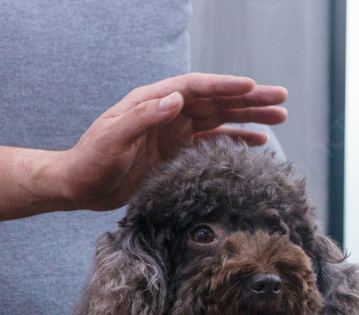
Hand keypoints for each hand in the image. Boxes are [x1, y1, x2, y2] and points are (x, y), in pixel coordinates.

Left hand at [57, 73, 288, 210]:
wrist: (77, 185)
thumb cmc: (89, 160)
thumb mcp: (112, 138)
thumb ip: (142, 118)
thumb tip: (176, 100)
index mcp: (150, 102)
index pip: (194, 87)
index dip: (224, 85)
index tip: (251, 85)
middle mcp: (165, 113)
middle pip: (214, 101)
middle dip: (248, 99)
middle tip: (281, 99)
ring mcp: (171, 133)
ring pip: (218, 120)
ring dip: (248, 119)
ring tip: (279, 118)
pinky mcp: (173, 154)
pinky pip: (210, 143)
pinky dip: (233, 141)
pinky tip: (256, 143)